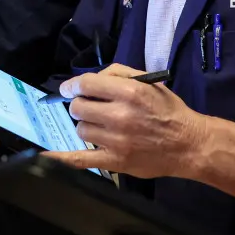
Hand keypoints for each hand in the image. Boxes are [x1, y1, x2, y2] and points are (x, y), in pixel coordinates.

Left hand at [44, 64, 206, 178]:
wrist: (188, 144)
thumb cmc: (168, 110)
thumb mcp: (148, 82)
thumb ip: (118, 74)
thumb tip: (89, 79)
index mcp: (129, 91)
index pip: (86, 84)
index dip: (73, 86)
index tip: (69, 89)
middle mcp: (120, 114)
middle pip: (78, 107)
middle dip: (81, 105)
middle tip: (92, 108)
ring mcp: (116, 140)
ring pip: (80, 129)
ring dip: (87, 125)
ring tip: (102, 126)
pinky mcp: (115, 160)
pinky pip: (81, 159)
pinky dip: (61, 157)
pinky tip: (45, 154)